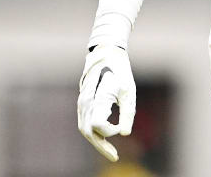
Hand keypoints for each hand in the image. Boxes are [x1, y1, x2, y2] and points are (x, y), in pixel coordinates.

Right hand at [76, 45, 134, 160]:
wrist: (105, 53)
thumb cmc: (120, 71)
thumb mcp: (129, 90)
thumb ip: (128, 112)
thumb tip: (125, 134)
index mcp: (97, 97)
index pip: (97, 124)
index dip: (108, 131)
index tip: (119, 129)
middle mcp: (86, 102)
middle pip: (88, 131)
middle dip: (101, 146)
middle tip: (115, 157)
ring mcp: (82, 103)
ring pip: (85, 129)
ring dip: (97, 142)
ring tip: (112, 152)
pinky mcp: (83, 103)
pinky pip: (85, 122)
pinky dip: (94, 133)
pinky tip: (106, 138)